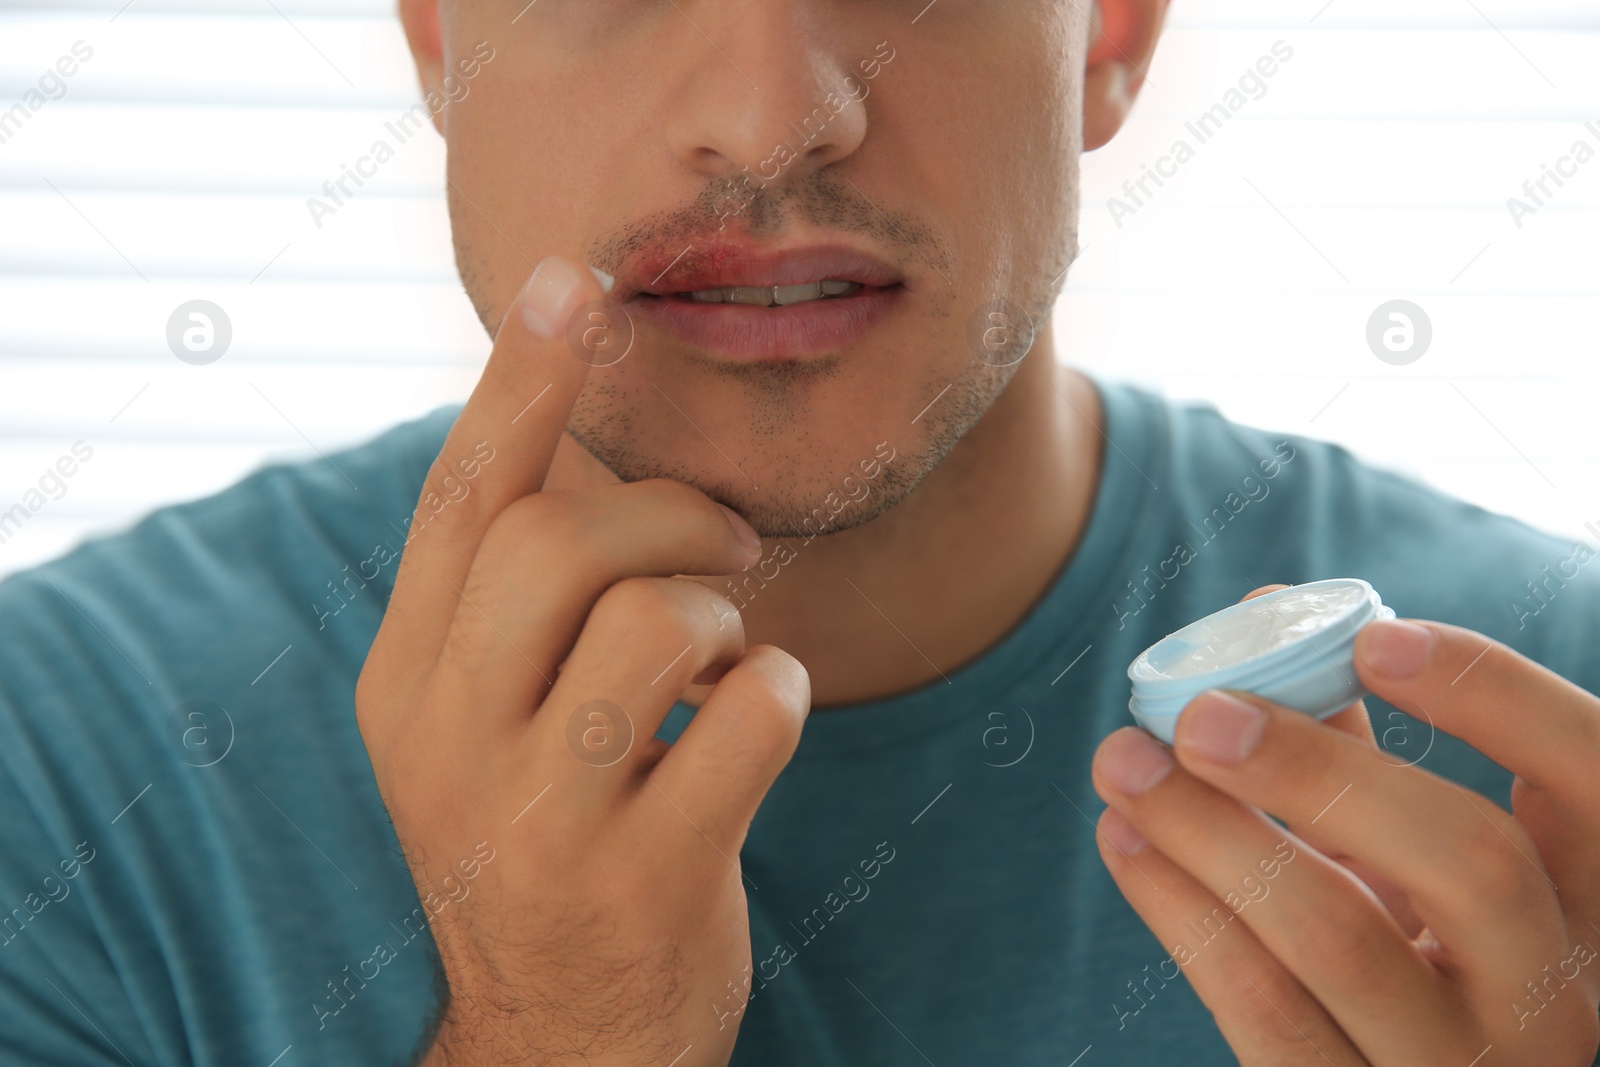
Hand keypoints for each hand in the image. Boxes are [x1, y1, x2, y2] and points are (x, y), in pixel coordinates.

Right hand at [355, 255, 809, 1066]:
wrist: (559, 1036)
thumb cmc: (546, 838)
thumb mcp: (485, 724)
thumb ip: (512, 602)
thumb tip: (577, 442)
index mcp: (404, 685)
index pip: (458, 500)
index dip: (521, 381)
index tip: (573, 279)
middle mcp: (446, 745)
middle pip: (559, 543)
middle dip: (672, 512)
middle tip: (730, 544)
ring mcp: (535, 822)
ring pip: (655, 622)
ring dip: (726, 613)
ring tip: (728, 654)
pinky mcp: (636, 882)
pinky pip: (747, 721)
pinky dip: (781, 694)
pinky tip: (760, 718)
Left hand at [1092, 589, 1599, 1065]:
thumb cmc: (1401, 952)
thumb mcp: (1410, 863)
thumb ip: (1358, 752)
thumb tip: (1260, 613)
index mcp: (1588, 902)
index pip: (1591, 776)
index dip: (1497, 696)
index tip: (1373, 637)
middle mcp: (1555, 994)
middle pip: (1474, 863)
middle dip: (1324, 771)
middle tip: (1201, 716)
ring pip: (1341, 941)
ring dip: (1212, 832)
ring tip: (1125, 761)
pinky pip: (1265, 1012)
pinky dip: (1182, 911)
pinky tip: (1125, 839)